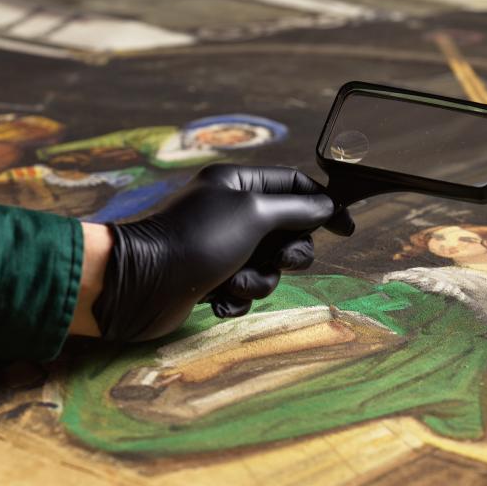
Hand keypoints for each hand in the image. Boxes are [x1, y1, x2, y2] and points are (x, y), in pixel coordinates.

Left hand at [91, 165, 353, 341]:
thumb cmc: (196, 239)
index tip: (346, 228)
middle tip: (277, 258)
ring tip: (232, 282)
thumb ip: (296, 209)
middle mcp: (232, 212)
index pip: (295, 185)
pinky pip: (244, 290)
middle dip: (288, 253)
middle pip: (288, 232)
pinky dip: (235, 298)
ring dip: (257, 280)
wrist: (139, 284)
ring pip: (268, 267)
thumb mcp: (254, 214)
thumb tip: (327, 205)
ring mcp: (221, 247)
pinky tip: (216, 300)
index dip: (323, 206)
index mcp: (239, 184)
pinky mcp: (211, 279)